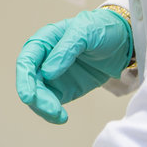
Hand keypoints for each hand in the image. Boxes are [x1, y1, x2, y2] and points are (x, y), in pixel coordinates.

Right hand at [16, 7, 132, 124]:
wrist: (122, 42)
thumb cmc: (100, 29)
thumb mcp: (84, 32)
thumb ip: (66, 50)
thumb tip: (47, 72)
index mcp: (44, 41)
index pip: (27, 60)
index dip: (24, 79)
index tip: (28, 96)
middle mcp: (43, 59)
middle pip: (31, 82)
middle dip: (37, 98)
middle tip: (51, 110)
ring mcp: (52, 76)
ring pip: (38, 95)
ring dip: (44, 108)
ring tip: (60, 115)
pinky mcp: (63, 89)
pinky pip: (52, 103)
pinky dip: (53, 113)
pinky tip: (62, 117)